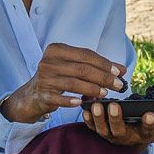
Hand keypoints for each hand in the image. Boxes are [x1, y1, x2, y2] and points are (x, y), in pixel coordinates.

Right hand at [1, 43, 125, 123]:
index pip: (85, 55)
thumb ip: (94, 66)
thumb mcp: (72, 66)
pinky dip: (71, 101)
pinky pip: (60, 99)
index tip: (119, 72)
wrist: (32, 94)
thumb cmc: (58, 77)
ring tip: (105, 93)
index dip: (104, 63)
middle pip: (81, 69)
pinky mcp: (42, 94)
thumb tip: (121, 70)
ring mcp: (44, 78)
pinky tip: (81, 103)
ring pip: (73, 83)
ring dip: (92, 89)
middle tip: (117, 85)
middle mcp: (48, 62)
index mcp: (56, 49)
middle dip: (103, 77)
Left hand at [82, 99, 153, 147]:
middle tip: (115, 105)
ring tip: (97, 105)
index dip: (150, 123)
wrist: (134, 138)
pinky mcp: (100, 132)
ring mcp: (112, 136)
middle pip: (120, 131)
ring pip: (103, 130)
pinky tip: (86, 109)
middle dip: (117, 119)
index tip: (151, 114)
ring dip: (99, 118)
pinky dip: (88, 120)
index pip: (149, 130)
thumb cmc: (151, 129)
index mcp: (145, 135)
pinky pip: (92, 127)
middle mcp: (127, 137)